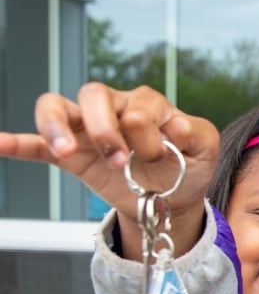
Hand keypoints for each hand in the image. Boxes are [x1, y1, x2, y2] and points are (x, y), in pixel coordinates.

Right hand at [0, 83, 219, 258]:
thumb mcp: (204, 150)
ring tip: (68, 152)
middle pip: (93, 95)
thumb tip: (175, 125)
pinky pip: (36, 143)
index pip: (137, 105)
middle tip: (119, 161)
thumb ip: (195, 133)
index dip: (148, 132)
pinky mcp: (71, 155)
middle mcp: (113, 109)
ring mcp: (87, 130)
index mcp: (147, 104)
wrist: (174, 199)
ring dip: (59, 127)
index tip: (161, 156)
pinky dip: (16, 142)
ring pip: (58, 107)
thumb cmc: (189, 166)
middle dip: (104, 128)